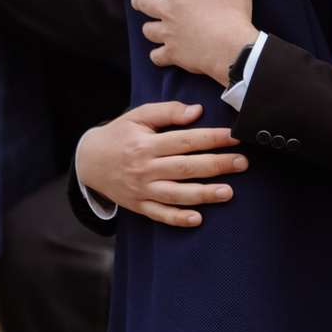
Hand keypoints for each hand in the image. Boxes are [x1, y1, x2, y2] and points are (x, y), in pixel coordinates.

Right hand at [73, 101, 246, 227]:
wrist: (88, 161)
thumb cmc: (119, 135)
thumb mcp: (138, 116)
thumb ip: (167, 112)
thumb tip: (197, 112)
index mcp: (146, 144)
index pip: (185, 140)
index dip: (212, 138)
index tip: (234, 137)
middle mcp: (145, 168)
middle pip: (185, 168)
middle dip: (216, 165)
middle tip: (242, 163)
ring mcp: (142, 190)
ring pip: (176, 194)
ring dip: (203, 195)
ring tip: (228, 192)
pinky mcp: (139, 205)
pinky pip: (160, 215)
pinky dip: (178, 219)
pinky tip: (198, 219)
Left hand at [134, 0, 257, 83]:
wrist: (233, 50)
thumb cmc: (234, 14)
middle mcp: (170, 12)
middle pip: (144, 3)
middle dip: (139, 0)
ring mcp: (170, 35)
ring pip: (148, 30)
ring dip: (149, 28)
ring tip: (151, 28)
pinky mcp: (174, 55)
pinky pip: (158, 56)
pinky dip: (158, 56)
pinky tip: (160, 55)